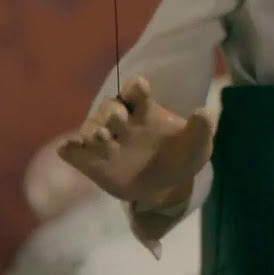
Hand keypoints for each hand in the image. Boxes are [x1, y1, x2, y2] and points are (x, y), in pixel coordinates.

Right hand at [57, 76, 215, 206]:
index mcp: (146, 111)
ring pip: (90, 128)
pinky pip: (73, 152)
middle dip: (112, 112)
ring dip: (91, 131)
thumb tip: (204, 112)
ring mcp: (105, 142)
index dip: (136, 87)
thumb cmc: (180, 157)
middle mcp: (122, 122)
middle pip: (111, 108)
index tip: (139, 87)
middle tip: (118, 119)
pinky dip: (70, 150)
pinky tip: (69, 150)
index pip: (136, 90)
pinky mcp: (91, 162)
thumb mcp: (197, 144)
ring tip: (99, 138)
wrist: (165, 187)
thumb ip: (202, 128)